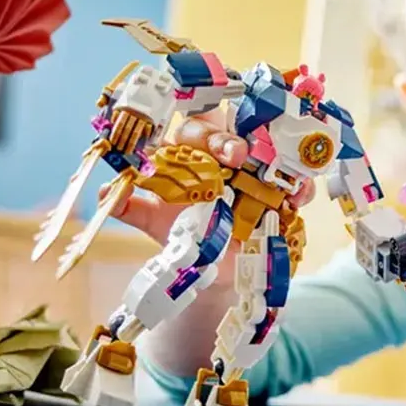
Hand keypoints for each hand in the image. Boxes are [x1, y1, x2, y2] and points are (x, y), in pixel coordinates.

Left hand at [104, 113, 316, 245]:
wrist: (215, 275)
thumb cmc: (184, 241)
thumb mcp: (156, 225)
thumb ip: (133, 207)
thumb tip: (107, 193)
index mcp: (192, 158)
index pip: (196, 130)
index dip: (201, 130)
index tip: (203, 140)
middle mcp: (224, 159)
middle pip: (232, 132)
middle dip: (233, 140)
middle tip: (237, 155)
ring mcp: (254, 174)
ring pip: (269, 149)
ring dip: (276, 157)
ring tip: (277, 178)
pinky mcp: (278, 193)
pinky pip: (293, 180)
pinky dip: (298, 185)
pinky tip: (296, 197)